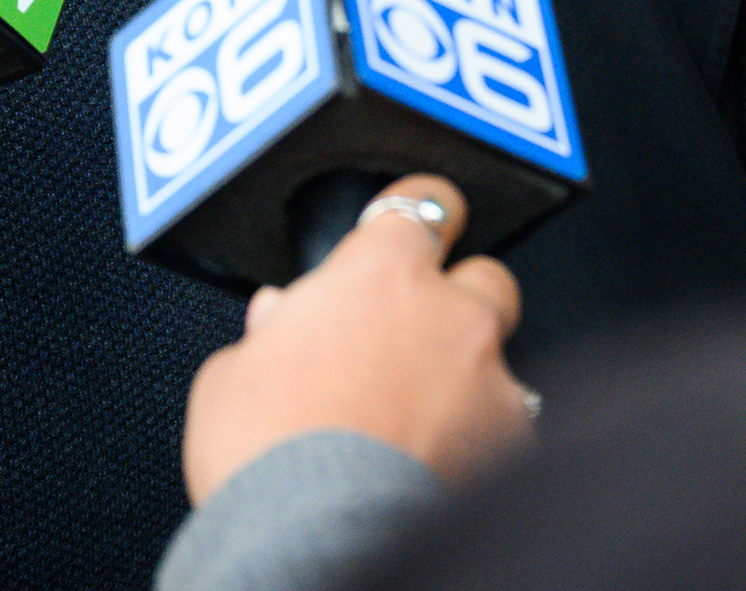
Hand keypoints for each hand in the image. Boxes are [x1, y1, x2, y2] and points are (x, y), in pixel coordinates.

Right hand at [181, 175, 530, 503]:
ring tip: (422, 417)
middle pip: (484, 275)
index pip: (421, 204)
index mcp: (380, 272)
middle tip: (413, 334)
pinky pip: (508, 426)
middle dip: (456, 299)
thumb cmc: (266, 456)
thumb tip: (277, 321)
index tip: (410, 223)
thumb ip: (267, 334)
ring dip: (469, 375)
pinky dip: (481, 440)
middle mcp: (449, 312)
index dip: (416, 213)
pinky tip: (438, 464)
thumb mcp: (233, 376)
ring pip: (500, 355)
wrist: (318, 542)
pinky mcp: (512, 445)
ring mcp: (490, 379)